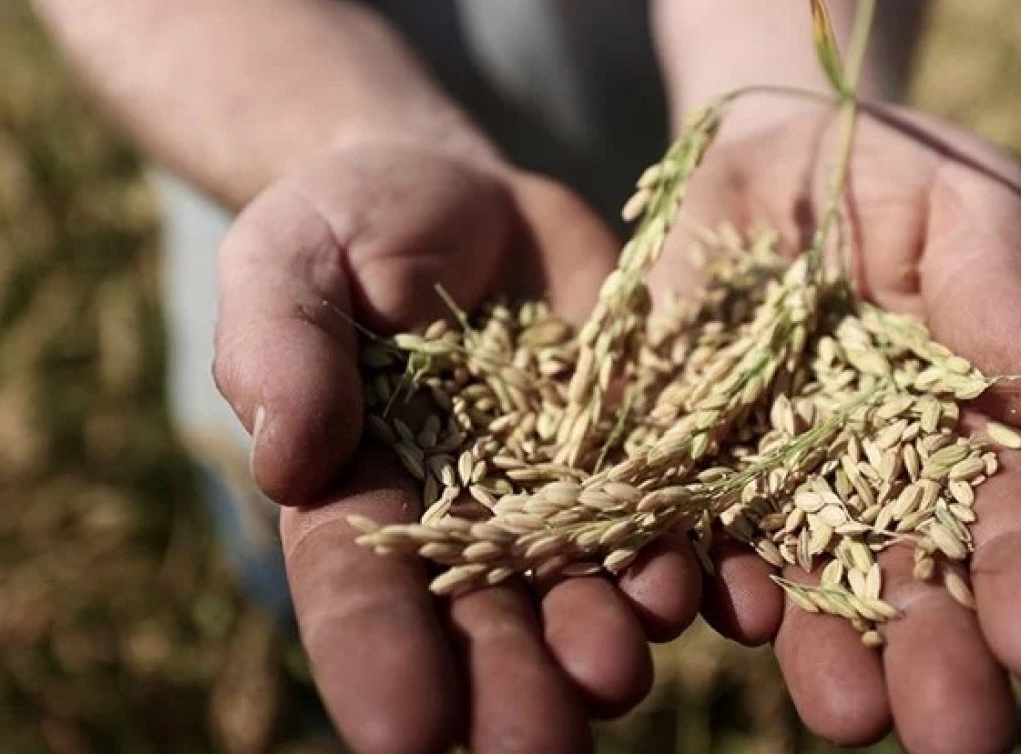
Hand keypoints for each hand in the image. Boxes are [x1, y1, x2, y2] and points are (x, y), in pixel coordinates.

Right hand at [212, 142, 701, 753]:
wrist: (473, 198)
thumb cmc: (353, 225)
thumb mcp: (290, 258)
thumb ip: (280, 347)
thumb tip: (288, 460)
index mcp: (366, 494)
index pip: (361, 587)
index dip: (377, 658)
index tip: (404, 734)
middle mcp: (473, 519)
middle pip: (489, 617)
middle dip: (511, 686)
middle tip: (538, 750)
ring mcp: (569, 490)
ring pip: (593, 583)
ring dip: (611, 634)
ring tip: (621, 670)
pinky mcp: (649, 449)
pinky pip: (685, 516)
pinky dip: (712, 563)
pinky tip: (740, 600)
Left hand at [657, 106, 1020, 752]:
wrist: (758, 158)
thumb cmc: (885, 170)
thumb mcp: (958, 201)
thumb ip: (998, 288)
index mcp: (958, 422)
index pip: (1008, 509)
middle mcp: (868, 473)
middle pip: (908, 573)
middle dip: (937, 656)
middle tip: (956, 735)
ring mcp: (771, 474)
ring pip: (800, 577)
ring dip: (826, 648)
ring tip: (845, 712)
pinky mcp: (680, 454)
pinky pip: (684, 523)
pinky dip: (698, 571)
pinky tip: (711, 613)